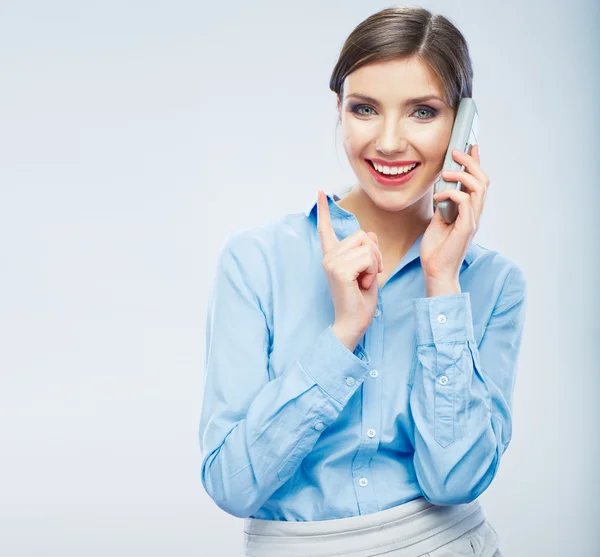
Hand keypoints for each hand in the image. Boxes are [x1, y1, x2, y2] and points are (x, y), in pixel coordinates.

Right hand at [317, 190, 383, 345]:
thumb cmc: (361, 300)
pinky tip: (362, 285)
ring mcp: (331, 262)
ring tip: (364, 281)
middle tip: (369, 274)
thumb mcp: (369, 270)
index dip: (324, 210)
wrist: (353, 323)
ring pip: (367, 246)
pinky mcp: (339, 270)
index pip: (326, 229)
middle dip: (375, 254)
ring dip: (374, 264)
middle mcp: (328, 257)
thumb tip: (370, 235)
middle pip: (362, 236)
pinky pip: (368, 258)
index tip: (320, 193)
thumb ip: (368, 251)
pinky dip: (372, 272)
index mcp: (333, 256)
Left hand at [421, 145, 489, 280]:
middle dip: (471, 162)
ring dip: (462, 175)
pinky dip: (451, 193)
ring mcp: (472, 220)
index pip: (479, 183)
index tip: (470, 147)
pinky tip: (438, 196)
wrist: (435, 271)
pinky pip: (466, 201)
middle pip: (484, 181)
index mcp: (469, 212)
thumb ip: (443, 207)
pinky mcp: (466, 227)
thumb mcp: (437, 222)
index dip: (477, 164)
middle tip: (457, 152)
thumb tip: (441, 191)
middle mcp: (475, 214)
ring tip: (446, 172)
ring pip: (479, 188)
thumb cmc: (436, 250)